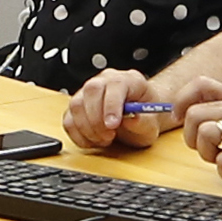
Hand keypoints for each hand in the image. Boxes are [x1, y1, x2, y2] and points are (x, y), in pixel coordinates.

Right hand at [64, 68, 187, 149]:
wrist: (140, 120)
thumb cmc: (146, 119)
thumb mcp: (152, 125)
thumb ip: (144, 122)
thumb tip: (132, 117)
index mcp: (129, 79)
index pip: (115, 85)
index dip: (111, 105)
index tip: (112, 126)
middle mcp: (106, 81)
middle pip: (91, 91)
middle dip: (97, 119)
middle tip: (108, 137)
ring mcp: (88, 92)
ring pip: (76, 105)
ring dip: (87, 129)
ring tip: (105, 140)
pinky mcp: (77, 107)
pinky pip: (68, 120)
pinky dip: (78, 135)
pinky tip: (94, 141)